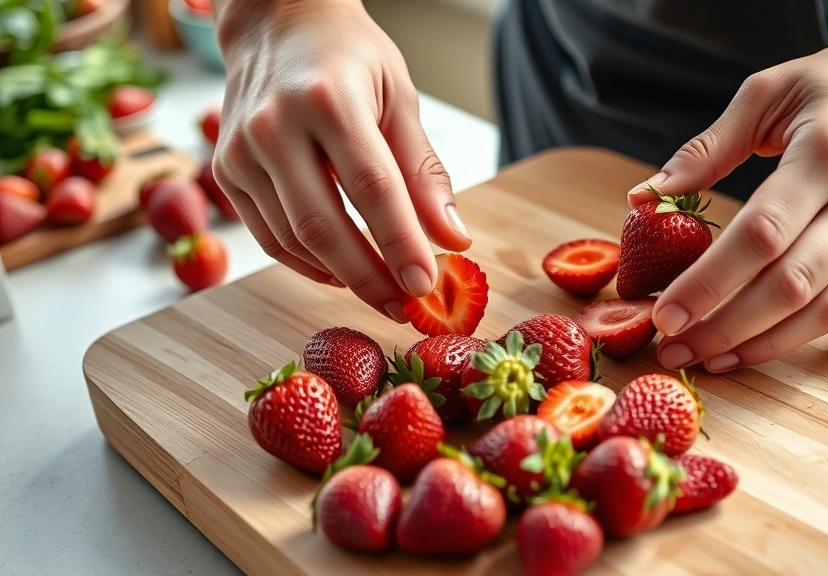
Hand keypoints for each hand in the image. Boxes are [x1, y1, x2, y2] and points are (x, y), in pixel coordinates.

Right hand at [212, 0, 470, 321]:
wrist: (275, 22)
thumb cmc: (347, 57)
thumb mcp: (399, 99)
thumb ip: (424, 172)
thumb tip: (454, 238)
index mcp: (330, 99)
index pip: (372, 188)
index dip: (400, 243)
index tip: (426, 286)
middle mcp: (275, 125)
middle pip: (323, 225)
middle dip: (369, 277)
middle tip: (404, 307)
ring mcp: (241, 151)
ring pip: (292, 240)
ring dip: (341, 276)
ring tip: (382, 291)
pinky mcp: (226, 172)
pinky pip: (269, 237)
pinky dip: (308, 264)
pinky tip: (341, 271)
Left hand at [632, 11, 827, 371]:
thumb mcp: (768, 92)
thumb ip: (707, 149)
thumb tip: (644, 197)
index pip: (761, 233)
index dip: (709, 281)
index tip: (663, 312)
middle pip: (788, 282)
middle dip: (722, 324)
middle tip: (671, 347)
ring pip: (818, 309)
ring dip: (755, 344)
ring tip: (701, 360)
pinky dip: (791, 339)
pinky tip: (745, 350)